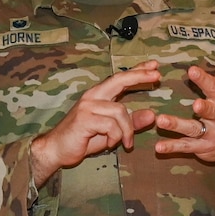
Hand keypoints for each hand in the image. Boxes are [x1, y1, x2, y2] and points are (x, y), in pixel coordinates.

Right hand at [30, 62, 160, 182]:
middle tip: (157, 75)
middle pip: (120, 80)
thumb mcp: (113, 132)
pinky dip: (115, 137)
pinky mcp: (85, 118)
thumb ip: (131, 123)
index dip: (138, 71)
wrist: (57, 150)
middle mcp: (93, 96)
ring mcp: (88, 106)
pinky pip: (111, 125)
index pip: (121, 78)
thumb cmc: (83, 140)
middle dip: (140, 76)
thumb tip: (152, 114)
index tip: (154, 65)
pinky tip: (109, 144)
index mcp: (99, 96)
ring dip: (127, 130)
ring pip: (120, 112)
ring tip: (125, 143)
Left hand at [153, 33, 214, 163]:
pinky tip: (158, 147)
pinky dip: (171, 147)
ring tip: (161, 121)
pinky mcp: (200, 147)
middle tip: (194, 105)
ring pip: (193, 129)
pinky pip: (185, 147)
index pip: (214, 87)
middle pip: (210, 111)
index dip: (204, 80)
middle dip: (203, 108)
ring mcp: (209, 134)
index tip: (192, 70)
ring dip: (177, 126)